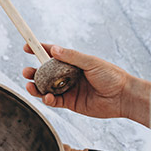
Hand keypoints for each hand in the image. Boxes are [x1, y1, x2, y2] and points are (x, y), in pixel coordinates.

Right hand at [22, 43, 147, 122]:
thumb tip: (54, 49)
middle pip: (44, 73)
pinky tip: (47, 97)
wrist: (123, 97)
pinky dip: (48, 99)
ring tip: (30, 86)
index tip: (26, 46)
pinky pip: (54, 101)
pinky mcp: (70, 103)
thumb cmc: (111, 76)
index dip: (38, 50)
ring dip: (36, 87)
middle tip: (26, 72)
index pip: (52, 54)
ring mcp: (68, 89)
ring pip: (46, 88)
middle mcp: (68, 75)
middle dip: (33, 72)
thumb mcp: (91, 62)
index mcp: (72, 62)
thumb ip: (72, 57)